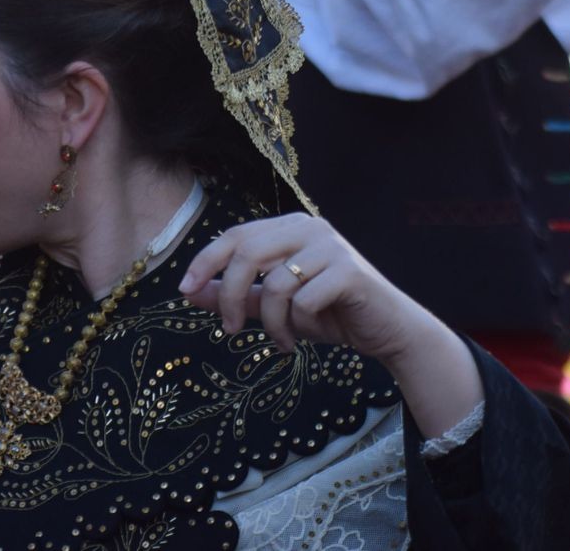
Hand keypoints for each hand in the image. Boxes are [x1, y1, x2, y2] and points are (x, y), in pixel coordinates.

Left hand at [179, 213, 484, 436]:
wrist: (386, 330)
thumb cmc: (329, 314)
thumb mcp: (275, 306)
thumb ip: (237, 295)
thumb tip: (189, 292)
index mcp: (290, 227)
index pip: (236, 235)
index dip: (205, 262)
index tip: (183, 290)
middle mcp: (310, 227)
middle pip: (248, 253)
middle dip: (230, 295)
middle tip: (230, 329)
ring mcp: (332, 246)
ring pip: (276, 283)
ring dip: (272, 323)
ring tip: (280, 342)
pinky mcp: (349, 271)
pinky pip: (304, 300)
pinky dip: (297, 326)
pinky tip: (303, 337)